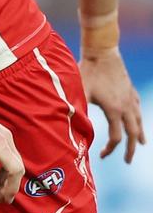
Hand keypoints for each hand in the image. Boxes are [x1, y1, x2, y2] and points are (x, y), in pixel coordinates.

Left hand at [0, 100, 23, 203]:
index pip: (15, 170)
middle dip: (9, 187)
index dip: (10, 188)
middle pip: (17, 168)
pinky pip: (9, 156)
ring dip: (7, 180)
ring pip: (14, 163)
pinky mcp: (1, 135)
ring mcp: (5, 136)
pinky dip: (4, 170)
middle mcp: (6, 138)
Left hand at [80, 46, 145, 161]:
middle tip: (128, 161)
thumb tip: (70, 125)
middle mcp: (126, 106)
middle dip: (131, 149)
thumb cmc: (87, 71)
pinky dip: (138, 117)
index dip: (110, 149)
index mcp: (114, 110)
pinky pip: (137, 108)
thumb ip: (77, 109)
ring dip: (139, 134)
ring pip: (139, 121)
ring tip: (141, 143)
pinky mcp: (130, 89)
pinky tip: (137, 119)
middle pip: (132, 134)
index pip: (116, 138)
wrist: (102, 52)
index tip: (101, 156)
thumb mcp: (80, 91)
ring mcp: (130, 98)